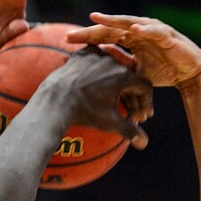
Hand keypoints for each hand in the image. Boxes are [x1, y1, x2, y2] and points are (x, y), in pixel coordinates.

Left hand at [38, 46, 152, 149]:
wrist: (54, 102)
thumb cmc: (83, 112)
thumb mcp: (109, 122)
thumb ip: (129, 130)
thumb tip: (144, 144)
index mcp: (123, 75)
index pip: (144, 87)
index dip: (147, 103)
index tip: (142, 116)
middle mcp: (112, 61)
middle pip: (130, 77)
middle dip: (132, 96)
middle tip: (131, 111)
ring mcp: (96, 56)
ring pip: (114, 67)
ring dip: (117, 82)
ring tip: (114, 97)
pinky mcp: (81, 55)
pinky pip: (96, 58)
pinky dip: (100, 68)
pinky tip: (98, 79)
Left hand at [66, 13, 200, 88]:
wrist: (189, 74)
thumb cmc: (163, 71)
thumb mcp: (135, 71)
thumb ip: (120, 64)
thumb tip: (99, 61)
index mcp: (131, 38)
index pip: (104, 35)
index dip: (87, 37)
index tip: (66, 40)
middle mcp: (139, 31)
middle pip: (111, 27)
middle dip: (91, 29)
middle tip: (70, 34)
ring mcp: (153, 31)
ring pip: (130, 23)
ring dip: (113, 21)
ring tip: (96, 19)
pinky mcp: (168, 36)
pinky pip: (155, 31)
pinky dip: (145, 29)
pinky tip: (132, 29)